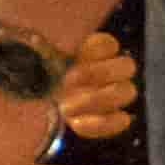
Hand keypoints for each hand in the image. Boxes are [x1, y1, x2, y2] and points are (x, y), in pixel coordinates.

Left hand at [55, 29, 139, 145]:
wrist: (46, 99)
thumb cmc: (47, 74)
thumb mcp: (44, 61)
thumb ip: (45, 51)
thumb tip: (36, 40)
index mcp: (97, 50)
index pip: (110, 44)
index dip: (94, 50)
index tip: (73, 57)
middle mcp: (112, 70)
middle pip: (128, 66)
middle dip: (98, 73)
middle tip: (68, 80)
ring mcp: (115, 94)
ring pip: (127, 92)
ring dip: (96, 98)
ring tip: (66, 106)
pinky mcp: (111, 118)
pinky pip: (119, 121)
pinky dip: (100, 124)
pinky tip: (76, 122)